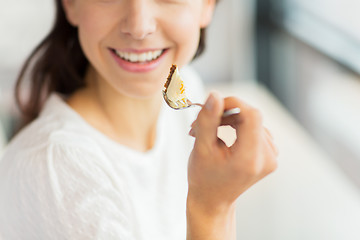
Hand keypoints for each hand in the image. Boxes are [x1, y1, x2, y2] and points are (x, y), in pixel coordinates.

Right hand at [187, 92, 277, 212]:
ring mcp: (271, 158)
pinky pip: (256, 129)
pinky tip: (223, 135)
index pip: (251, 115)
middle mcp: (266, 158)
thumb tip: (214, 95)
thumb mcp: (201, 148)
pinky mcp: (270, 155)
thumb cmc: (204, 177)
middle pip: (251, 117)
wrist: (213, 199)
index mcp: (250, 159)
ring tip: (208, 131)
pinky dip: (238, 127)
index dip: (233, 104)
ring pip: (252, 121)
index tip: (212, 106)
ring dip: (229, 120)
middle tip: (201, 123)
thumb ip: (208, 120)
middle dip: (225, 114)